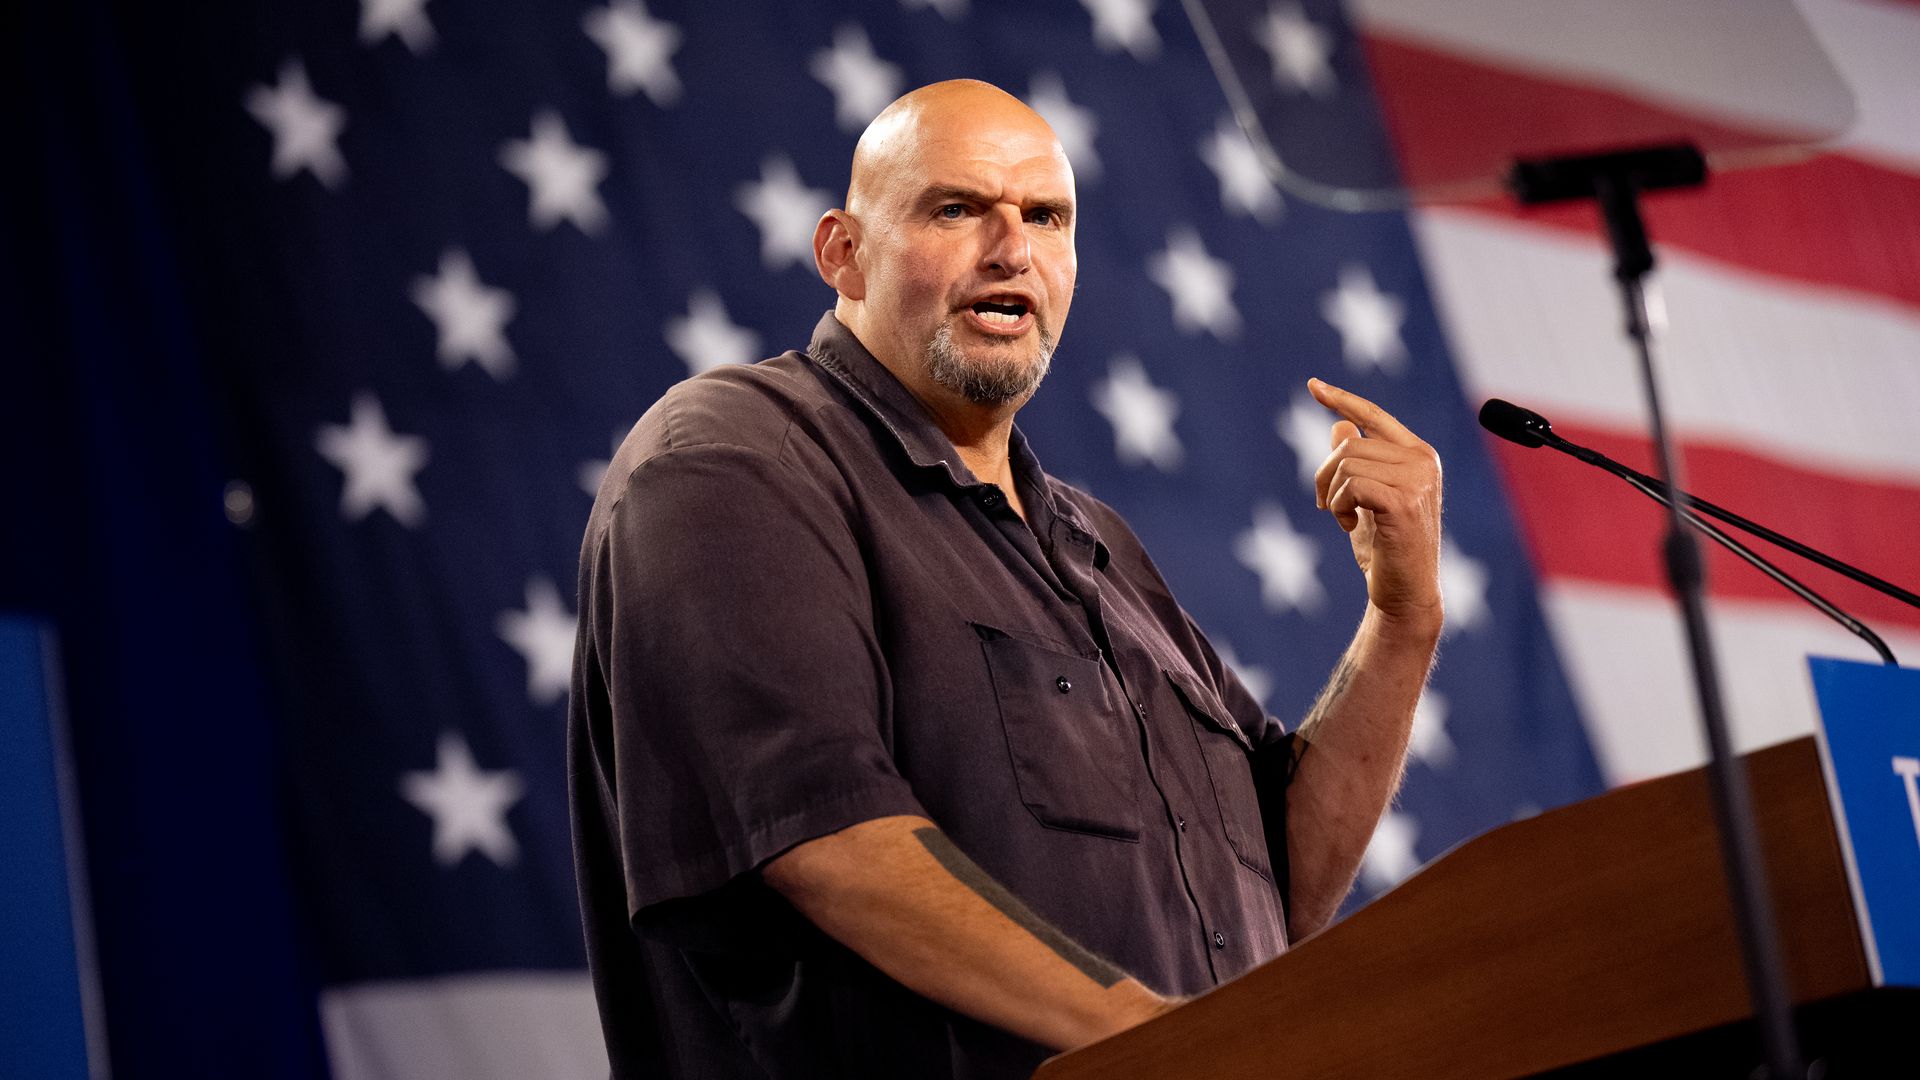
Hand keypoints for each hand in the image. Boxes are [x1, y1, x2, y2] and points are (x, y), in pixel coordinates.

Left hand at [1308, 378, 1443, 631]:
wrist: (1405, 592)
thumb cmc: (1385, 548)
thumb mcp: (1365, 499)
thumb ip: (1357, 462)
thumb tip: (1339, 425)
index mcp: (1418, 454)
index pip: (1373, 415)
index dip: (1341, 398)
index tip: (1312, 385)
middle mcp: (1422, 461)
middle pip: (1348, 445)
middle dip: (1325, 476)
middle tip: (1326, 506)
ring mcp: (1417, 480)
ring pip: (1346, 464)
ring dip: (1332, 496)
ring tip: (1344, 519)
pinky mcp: (1404, 502)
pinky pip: (1351, 486)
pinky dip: (1338, 506)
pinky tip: (1347, 526)